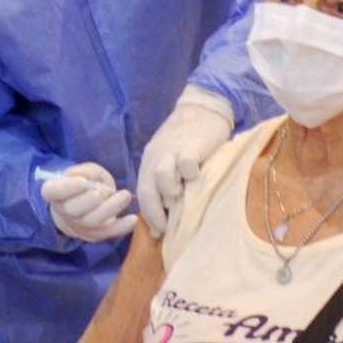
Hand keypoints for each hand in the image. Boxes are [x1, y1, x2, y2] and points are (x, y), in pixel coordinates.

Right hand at [41, 162, 135, 241]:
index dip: (67, 188)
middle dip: (90, 200)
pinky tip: (133, 219)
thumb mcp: (85, 171)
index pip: (52, 191)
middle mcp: (64, 211)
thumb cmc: (84, 183)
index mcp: (55, 192)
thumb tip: (86, 178)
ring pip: (92, 221)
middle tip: (105, 191)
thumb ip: (86, 171)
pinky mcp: (95, 234)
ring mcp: (79, 225)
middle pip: (73, 209)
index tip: (83, 182)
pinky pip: (108, 232)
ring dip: (110, 209)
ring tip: (125, 196)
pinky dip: (122, 227)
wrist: (87, 203)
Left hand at [137, 90, 232, 235]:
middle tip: (166, 228)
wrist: (201, 110)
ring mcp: (173, 152)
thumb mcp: (168, 161)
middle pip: (147, 190)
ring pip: (161, 177)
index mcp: (149, 164)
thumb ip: (165, 184)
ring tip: (180, 197)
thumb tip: (164, 218)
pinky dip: (189, 174)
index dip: (149, 216)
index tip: (158, 232)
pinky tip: (197, 177)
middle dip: (155, 214)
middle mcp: (156, 159)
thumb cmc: (186, 142)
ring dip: (169, 192)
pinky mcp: (191, 147)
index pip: (141, 195)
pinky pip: (186, 164)